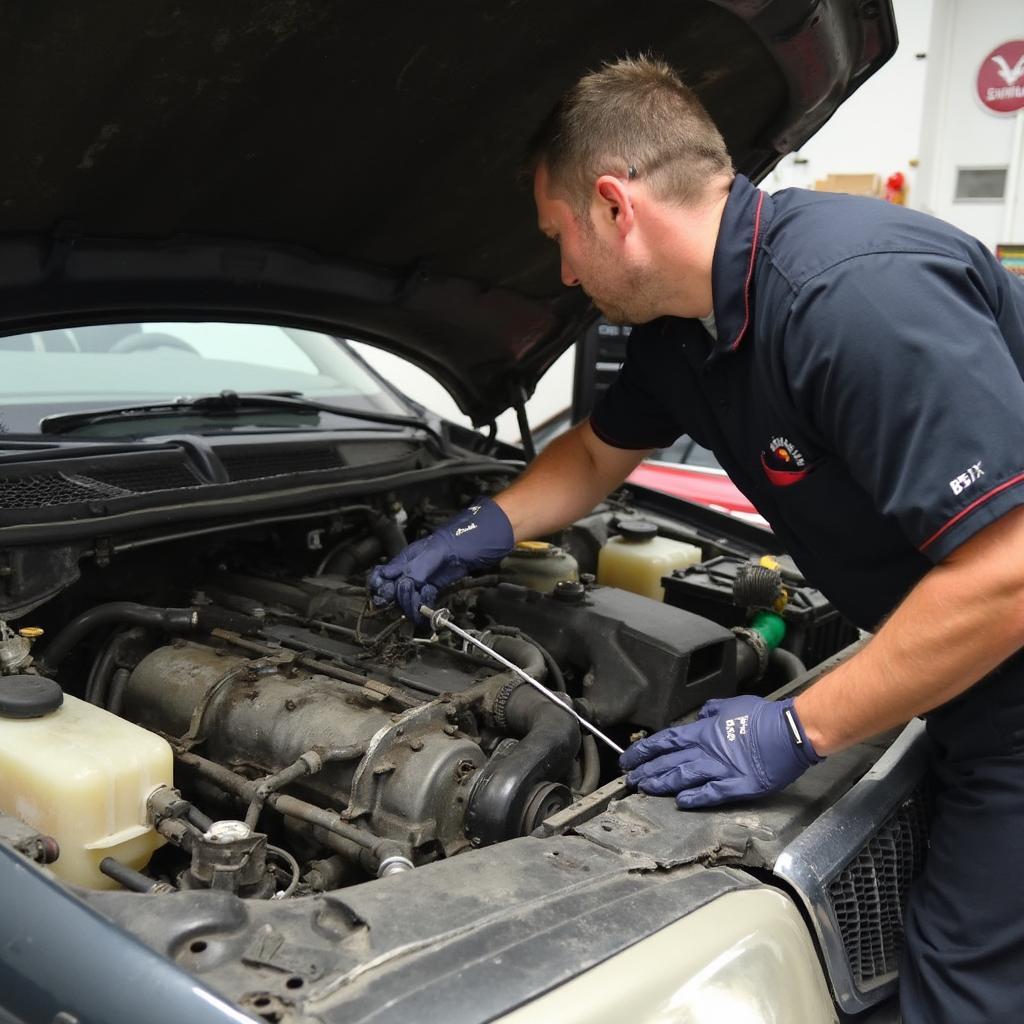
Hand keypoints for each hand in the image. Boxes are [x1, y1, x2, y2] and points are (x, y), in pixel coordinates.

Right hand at [367, 497, 513, 622]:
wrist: (490, 536)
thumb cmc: (468, 535)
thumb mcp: (441, 550)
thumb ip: (420, 566)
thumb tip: (403, 583)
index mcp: (410, 555)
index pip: (384, 574)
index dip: (381, 588)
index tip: (387, 600)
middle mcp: (415, 565)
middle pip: (395, 588)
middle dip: (399, 600)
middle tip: (409, 607)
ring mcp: (426, 574)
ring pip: (410, 595)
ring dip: (412, 606)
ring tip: (418, 613)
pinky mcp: (438, 582)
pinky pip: (425, 596)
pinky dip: (424, 605)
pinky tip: (427, 610)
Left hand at [619, 695, 822, 808]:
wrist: (791, 731)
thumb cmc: (764, 717)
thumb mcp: (732, 705)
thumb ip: (712, 712)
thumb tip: (699, 716)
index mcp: (705, 732)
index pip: (666, 740)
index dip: (645, 750)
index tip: (629, 758)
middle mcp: (708, 750)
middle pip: (670, 760)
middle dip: (647, 769)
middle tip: (629, 778)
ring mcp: (723, 769)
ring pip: (684, 776)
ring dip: (662, 783)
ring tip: (644, 789)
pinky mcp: (739, 785)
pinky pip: (713, 792)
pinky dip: (696, 797)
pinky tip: (681, 802)